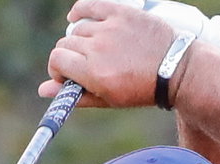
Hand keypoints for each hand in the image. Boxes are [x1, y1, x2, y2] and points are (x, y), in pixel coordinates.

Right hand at [39, 0, 211, 107]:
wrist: (176, 70)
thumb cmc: (141, 89)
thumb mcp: (109, 98)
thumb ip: (75, 94)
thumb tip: (43, 91)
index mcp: (94, 73)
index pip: (56, 60)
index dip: (58, 69)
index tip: (66, 75)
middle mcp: (98, 48)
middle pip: (65, 44)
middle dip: (69, 56)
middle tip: (83, 64)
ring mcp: (109, 28)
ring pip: (78, 28)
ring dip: (80, 39)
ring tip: (94, 48)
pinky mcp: (121, 12)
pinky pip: (89, 5)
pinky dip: (79, 11)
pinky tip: (76, 17)